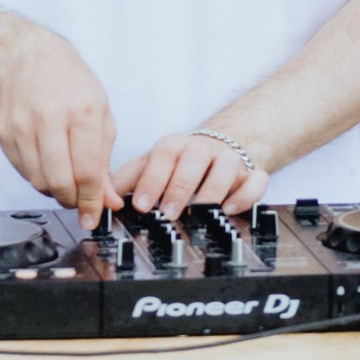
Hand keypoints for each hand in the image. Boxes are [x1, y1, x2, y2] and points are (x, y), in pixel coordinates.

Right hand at [0, 22, 116, 216]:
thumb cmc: (70, 83)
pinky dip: (37, 176)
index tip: (94, 215)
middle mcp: (50, 117)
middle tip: (79, 201)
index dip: (92, 201)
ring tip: (65, 180)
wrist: (29, 57)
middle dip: (72, 201)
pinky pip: (22, 171)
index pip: (87, 172)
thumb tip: (107, 200)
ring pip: (38, 181)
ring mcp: (23, 125)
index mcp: (82, 111)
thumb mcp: (101, 114)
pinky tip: (47, 163)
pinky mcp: (4, 133)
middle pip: (59, 181)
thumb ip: (104, 161)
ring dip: (54, 191)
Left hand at [111, 124, 267, 220]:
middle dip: (180, 188)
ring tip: (200, 212)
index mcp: (174, 146)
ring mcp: (228, 160)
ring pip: (226, 166)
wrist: (218, 151)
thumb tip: (103, 198)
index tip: (142, 205)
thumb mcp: (149, 168)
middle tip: (168, 213)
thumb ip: (127, 181)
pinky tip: (229, 208)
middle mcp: (202, 149)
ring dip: (212, 190)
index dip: (152, 180)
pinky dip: (245, 194)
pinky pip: (256, 179)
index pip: (162, 155)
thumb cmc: (178, 165)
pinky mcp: (250, 173)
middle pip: (194, 159)